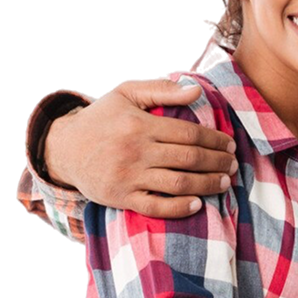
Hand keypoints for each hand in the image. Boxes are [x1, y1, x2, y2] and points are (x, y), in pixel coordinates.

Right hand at [44, 79, 237, 217]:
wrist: (63, 148)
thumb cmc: (102, 118)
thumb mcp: (126, 93)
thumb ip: (162, 90)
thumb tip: (197, 90)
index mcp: (141, 125)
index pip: (189, 134)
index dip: (215, 140)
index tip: (230, 144)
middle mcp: (136, 152)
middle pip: (188, 159)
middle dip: (217, 162)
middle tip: (233, 164)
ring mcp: (128, 177)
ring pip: (177, 183)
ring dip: (206, 184)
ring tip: (224, 182)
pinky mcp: (120, 198)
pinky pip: (154, 207)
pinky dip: (178, 208)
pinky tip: (197, 204)